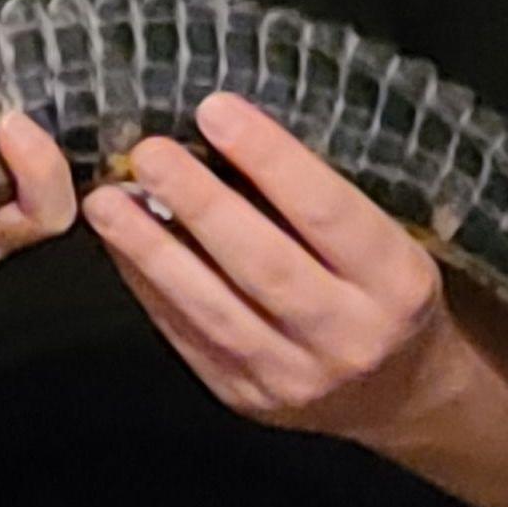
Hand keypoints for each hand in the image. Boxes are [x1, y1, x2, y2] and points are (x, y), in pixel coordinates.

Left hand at [82, 90, 448, 434]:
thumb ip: (322, 197)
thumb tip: (223, 127)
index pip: (329, 212)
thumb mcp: (388, 239)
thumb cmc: (383, 289)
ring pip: (213, 309)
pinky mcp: (245, 397)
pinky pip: (187, 335)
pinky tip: (118, 244)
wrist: (400, 394)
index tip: (216, 109)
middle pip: (264, 265)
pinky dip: (148, 286)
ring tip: (108, 199)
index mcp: (398, 282)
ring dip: (152, 250)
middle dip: (200, 204)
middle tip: (149, 152)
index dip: (271, 160)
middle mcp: (349, 336)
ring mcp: (294, 377)